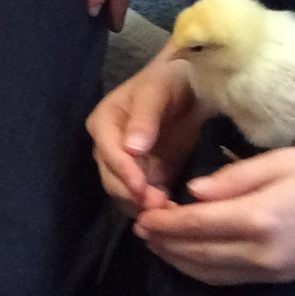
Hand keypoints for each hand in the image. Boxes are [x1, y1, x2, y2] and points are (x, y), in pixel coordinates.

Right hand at [87, 52, 205, 215]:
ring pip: (124, 195)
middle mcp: (108, 148)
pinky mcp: (144, 179)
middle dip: (133, 195)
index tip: (142, 187)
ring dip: (143, 208)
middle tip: (160, 206)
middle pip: (112, 179)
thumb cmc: (170, 81)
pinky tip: (173, 214)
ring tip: (169, 213)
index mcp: (104, 122)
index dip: (124, 171)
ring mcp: (125, 167)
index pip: (108, 153)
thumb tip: (131, 149)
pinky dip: (154, 211)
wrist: (191, 89)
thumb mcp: (157, 91)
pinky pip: (142, 201)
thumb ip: (144, 117)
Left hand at [135, 147, 294, 284]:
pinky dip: (202, 271)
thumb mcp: (282, 161)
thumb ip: (234, 178)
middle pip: (198, 254)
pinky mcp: (278, 279)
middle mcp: (259, 253)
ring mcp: (270, 272)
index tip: (143, 215)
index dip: (165, 223)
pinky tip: (191, 260)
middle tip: (141, 229)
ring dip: (179, 261)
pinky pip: (229, 280)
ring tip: (157, 245)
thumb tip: (192, 193)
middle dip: (165, 244)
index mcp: (258, 217)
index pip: (197, 224)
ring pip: (210, 273)